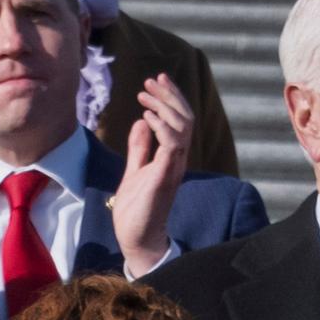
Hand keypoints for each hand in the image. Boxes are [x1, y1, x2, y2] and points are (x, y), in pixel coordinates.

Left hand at [112, 74, 193, 274]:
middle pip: (185, 118)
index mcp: (172, 157)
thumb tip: (141, 122)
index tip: (153, 81)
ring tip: (145, 96)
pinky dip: (161, 127)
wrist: (136, 238)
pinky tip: (146, 117)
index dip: (171, 97)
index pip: (180, 120)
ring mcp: (173, 169)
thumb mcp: (135, 170)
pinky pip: (172, 146)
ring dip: (164, 106)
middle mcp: (177, 160)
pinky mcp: (165, 177)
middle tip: (150, 81)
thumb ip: (140, 148)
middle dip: (169, 94)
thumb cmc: (136, 209)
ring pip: (182, 127)